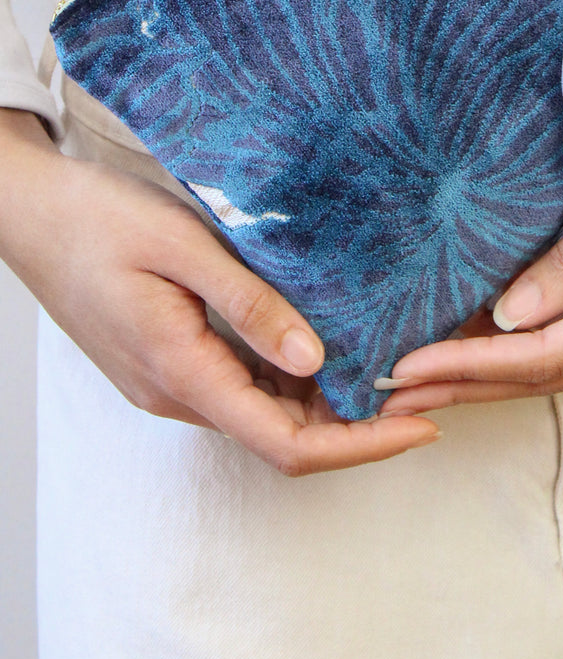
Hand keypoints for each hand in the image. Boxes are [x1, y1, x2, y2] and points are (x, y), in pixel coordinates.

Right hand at [0, 109, 440, 474]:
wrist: (29, 214)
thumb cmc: (97, 220)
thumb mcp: (181, 247)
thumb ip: (250, 303)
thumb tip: (318, 359)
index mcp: (182, 372)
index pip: (288, 443)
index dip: (361, 444)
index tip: (422, 425)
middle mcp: (178, 393)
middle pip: (284, 436)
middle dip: (360, 425)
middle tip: (426, 387)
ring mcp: (171, 381)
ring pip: (266, 412)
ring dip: (330, 401)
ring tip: (395, 362)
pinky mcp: (171, 360)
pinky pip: (244, 386)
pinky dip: (295, 378)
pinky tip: (335, 342)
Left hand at [377, 0, 562, 416]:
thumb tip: (509, 318)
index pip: (547, 357)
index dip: (471, 367)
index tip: (404, 370)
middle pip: (555, 377)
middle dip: (473, 386)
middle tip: (396, 392)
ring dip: (501, 375)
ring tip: (432, 377)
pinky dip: (541, 351)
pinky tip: (501, 344)